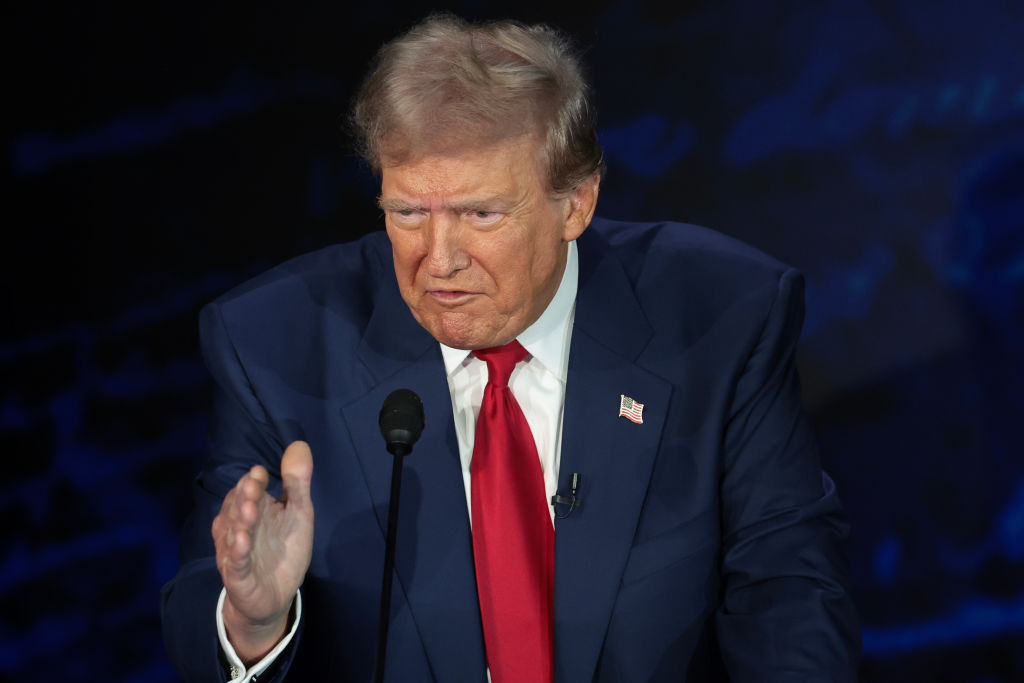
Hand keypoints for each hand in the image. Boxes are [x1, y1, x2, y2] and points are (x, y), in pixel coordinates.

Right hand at [212, 441, 314, 663]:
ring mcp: (236, 552)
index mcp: (253, 510)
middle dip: (244, 497)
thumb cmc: (284, 550)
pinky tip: (243, 541)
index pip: (248, 491)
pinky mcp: (238, 576)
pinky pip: (236, 563)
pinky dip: (238, 552)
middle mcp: (239, 528)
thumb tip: (299, 444)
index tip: (260, 472)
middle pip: (237, 508)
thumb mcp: (298, 513)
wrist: (275, 595)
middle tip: (252, 486)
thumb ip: (297, 482)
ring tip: (250, 509)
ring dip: (240, 521)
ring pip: (233, 534)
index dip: (252, 482)